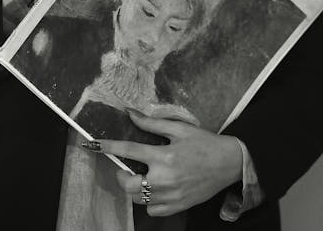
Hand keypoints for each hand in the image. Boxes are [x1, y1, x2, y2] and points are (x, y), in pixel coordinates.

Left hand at [95, 111, 241, 216]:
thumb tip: (130, 113)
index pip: (128, 150)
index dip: (108, 147)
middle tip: (128, 166)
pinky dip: (149, 201)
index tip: (93, 144)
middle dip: (121, 175)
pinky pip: (152, 210)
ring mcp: (170, 196)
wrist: (229, 164)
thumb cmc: (204, 143)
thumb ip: (152, 124)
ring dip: (135, 187)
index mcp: (164, 156)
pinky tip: (156, 188)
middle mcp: (164, 179)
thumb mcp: (179, 129)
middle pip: (127, 184)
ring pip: (138, 198)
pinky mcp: (177, 207)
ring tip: (144, 175)